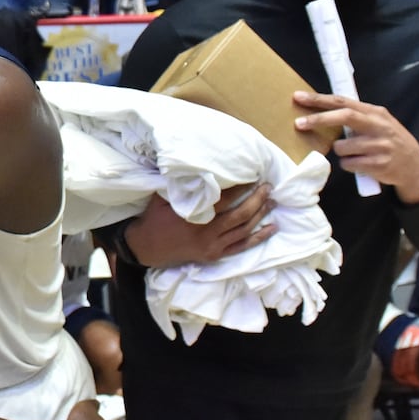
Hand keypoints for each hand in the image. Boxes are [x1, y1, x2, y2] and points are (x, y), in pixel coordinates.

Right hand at [123, 183, 275, 267]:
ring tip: (272, 201)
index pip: (226, 199)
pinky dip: (258, 237)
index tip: (252, 176)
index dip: (242, 188)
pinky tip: (271, 228)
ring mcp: (212, 246)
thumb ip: (181, 184)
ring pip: (244, 229)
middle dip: (257, 199)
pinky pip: (242, 247)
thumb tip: (194, 164)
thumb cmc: (155, 218)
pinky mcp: (214, 255)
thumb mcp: (164, 196)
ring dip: (260, 215)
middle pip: (240, 214)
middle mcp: (207, 232)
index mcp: (195, 215)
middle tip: (268, 187)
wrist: (146, 247)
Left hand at [293, 92, 418, 202]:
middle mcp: (379, 126)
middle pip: (345, 117)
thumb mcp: (378, 123)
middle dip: (319, 119)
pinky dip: (348, 165)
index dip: (320, 99)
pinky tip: (361, 164)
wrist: (415, 167)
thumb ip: (357, 116)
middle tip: (299, 123)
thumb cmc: (389, 142)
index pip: (344, 102)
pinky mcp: (379, 164)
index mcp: (375, 113)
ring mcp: (380, 145)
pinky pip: (348, 164)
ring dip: (340, 151)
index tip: (299, 97)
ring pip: (342, 147)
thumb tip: (322, 111)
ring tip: (354, 153)